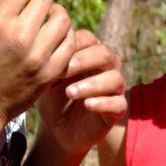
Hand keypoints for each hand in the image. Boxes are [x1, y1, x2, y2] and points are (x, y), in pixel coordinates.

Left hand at [36, 29, 126, 153]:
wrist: (55, 128)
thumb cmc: (51, 96)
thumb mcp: (47, 78)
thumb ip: (50, 61)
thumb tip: (45, 44)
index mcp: (88, 54)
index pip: (88, 38)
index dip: (72, 45)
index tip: (52, 56)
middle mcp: (105, 68)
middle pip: (105, 54)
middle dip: (83, 60)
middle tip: (62, 72)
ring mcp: (113, 88)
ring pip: (115, 78)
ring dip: (92, 84)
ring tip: (70, 93)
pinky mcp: (117, 109)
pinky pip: (119, 103)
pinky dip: (103, 102)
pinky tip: (87, 105)